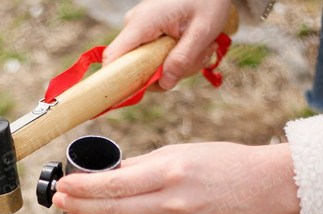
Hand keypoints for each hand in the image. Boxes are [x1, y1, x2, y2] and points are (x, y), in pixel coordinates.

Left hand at [52, 143, 299, 213]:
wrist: (260, 188)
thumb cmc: (220, 163)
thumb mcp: (178, 153)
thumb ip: (140, 166)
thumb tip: (107, 174)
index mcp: (167, 172)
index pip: (113, 185)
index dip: (83, 188)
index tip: (63, 186)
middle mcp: (169, 202)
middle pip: (111, 210)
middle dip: (78, 206)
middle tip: (57, 202)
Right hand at [103, 0, 232, 89]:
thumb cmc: (209, 0)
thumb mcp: (202, 32)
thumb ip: (182, 59)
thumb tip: (164, 84)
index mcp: (141, 23)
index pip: (113, 58)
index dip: (116, 80)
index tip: (133, 94)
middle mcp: (134, 26)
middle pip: (135, 67)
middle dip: (164, 74)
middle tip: (194, 63)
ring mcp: (140, 29)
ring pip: (147, 64)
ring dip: (174, 66)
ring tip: (200, 51)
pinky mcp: (147, 32)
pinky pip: (154, 56)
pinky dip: (174, 58)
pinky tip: (192, 47)